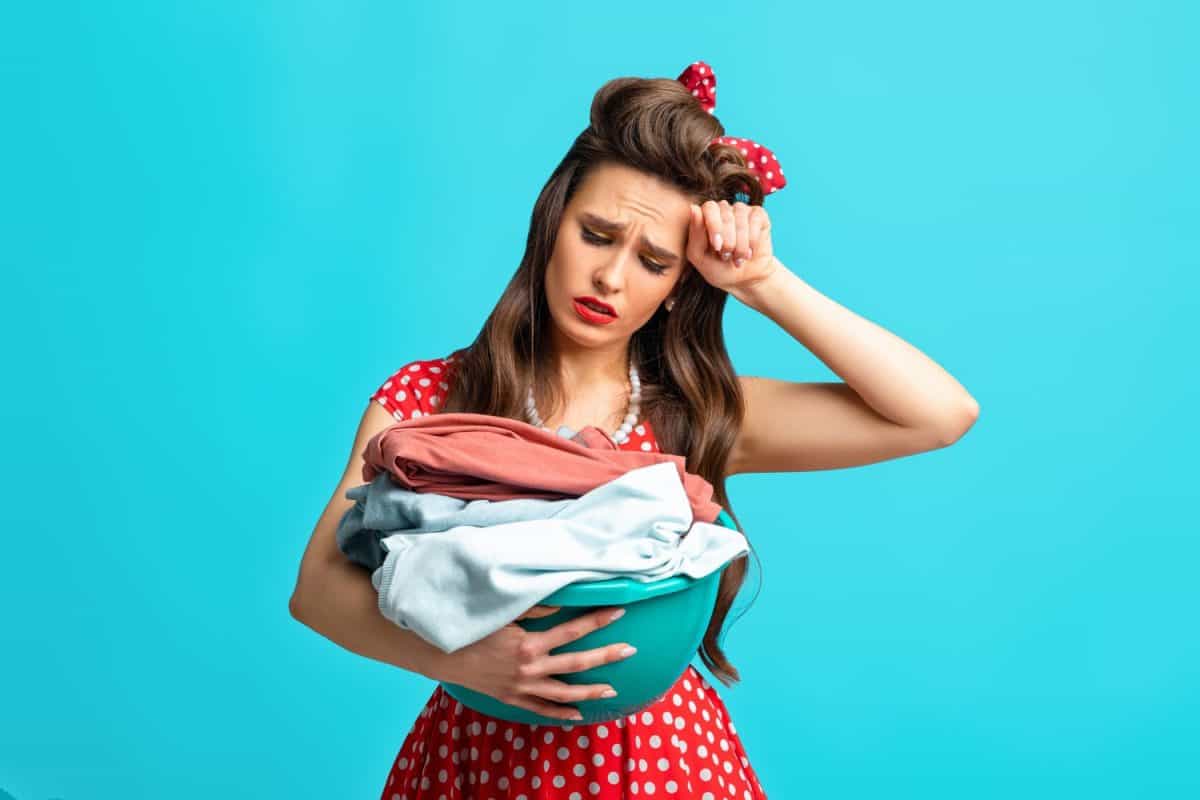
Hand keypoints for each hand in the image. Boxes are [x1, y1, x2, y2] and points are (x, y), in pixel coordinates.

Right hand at [431, 603, 636, 721]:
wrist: (441, 654)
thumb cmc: (471, 627)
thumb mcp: (502, 613)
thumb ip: (533, 608)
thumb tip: (561, 603)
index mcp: (530, 643)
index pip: (573, 630)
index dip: (597, 621)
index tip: (618, 611)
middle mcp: (530, 667)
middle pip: (577, 663)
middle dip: (606, 656)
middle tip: (630, 650)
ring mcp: (522, 686)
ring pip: (564, 692)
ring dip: (590, 691)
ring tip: (612, 690)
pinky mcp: (512, 697)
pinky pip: (540, 708)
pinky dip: (560, 712)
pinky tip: (577, 714)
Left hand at [686, 199, 778, 293]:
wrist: (744, 280)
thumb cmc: (718, 268)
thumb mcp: (700, 256)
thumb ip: (695, 234)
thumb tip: (694, 208)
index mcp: (706, 216)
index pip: (709, 207)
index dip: (714, 226)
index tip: (717, 247)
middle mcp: (723, 209)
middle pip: (725, 212)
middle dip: (727, 239)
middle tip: (726, 256)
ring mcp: (741, 211)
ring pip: (741, 217)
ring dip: (740, 243)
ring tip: (738, 258)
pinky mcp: (758, 215)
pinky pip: (756, 220)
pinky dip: (752, 240)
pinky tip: (749, 252)